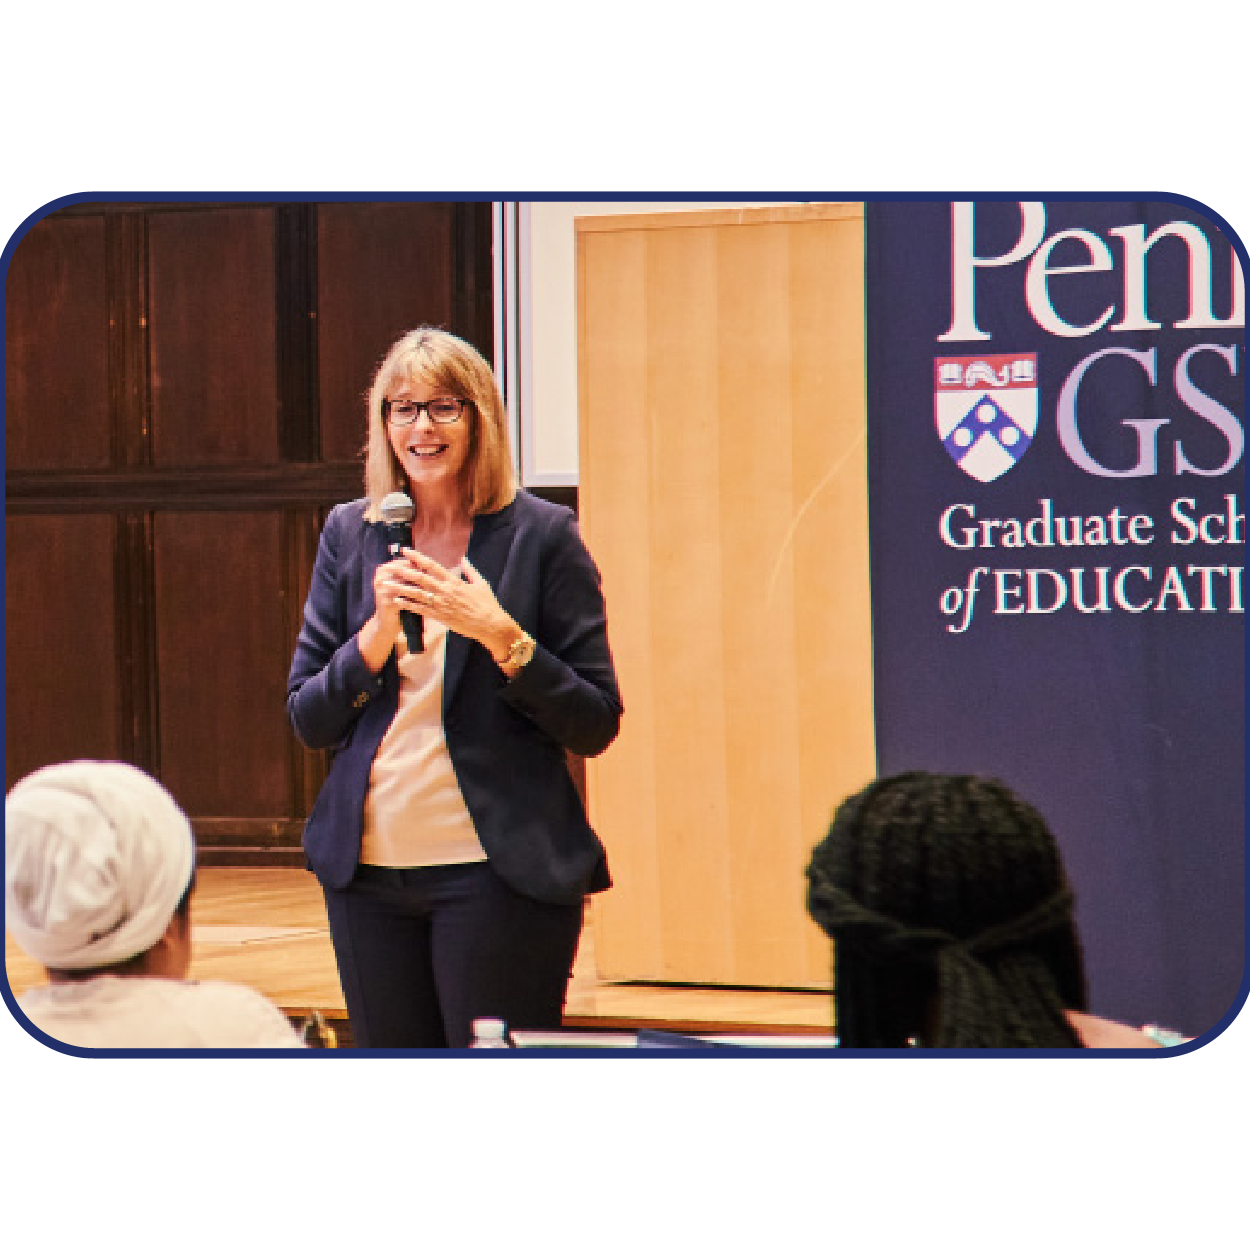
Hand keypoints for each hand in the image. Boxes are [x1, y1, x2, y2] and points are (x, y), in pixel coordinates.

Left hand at [400, 551, 517, 657]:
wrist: (490, 624)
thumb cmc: (487, 604)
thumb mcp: (481, 583)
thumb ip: (470, 570)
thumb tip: (463, 559)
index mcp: (454, 581)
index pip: (432, 566)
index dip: (417, 557)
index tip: (406, 551)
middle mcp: (445, 591)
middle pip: (419, 578)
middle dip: (402, 571)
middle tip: (389, 566)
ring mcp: (442, 604)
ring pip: (416, 594)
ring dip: (399, 588)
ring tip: (385, 584)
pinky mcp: (440, 617)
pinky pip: (420, 609)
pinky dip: (407, 604)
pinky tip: (396, 601)